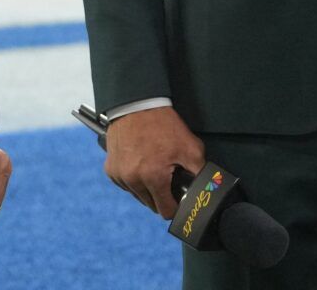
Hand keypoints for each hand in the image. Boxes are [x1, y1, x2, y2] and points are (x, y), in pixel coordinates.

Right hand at [103, 105, 205, 220]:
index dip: (176, 207)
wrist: (136, 105)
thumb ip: (201, 173)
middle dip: (161, 197)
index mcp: (153, 178)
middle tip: (168, 179)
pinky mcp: (110, 169)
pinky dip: (133, 180)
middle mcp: (132, 180)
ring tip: (153, 169)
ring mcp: (119, 175)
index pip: (166, 211)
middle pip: (151, 205)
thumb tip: (206, 191)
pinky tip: (139, 166)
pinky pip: (125, 185)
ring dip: (146, 189)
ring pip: (137, 196)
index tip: (178, 199)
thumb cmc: (162, 125)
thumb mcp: (191, 147)